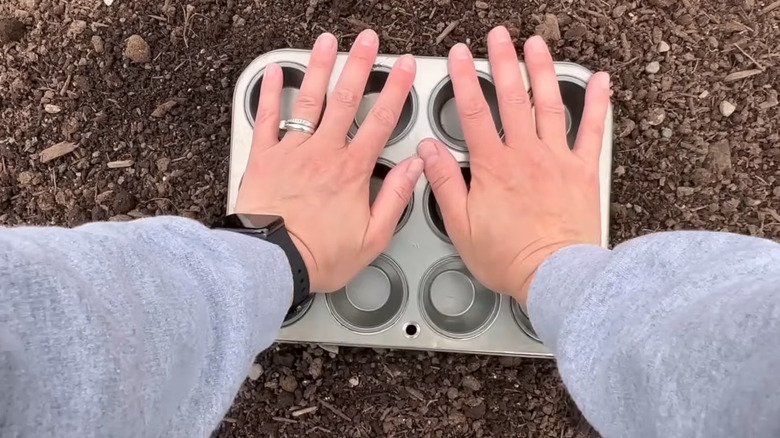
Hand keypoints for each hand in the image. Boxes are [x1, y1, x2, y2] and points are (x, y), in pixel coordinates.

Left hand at [235, 30, 422, 292]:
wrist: (272, 262)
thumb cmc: (318, 255)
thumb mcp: (373, 237)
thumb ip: (396, 197)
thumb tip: (415, 167)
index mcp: (352, 171)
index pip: (380, 121)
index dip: (396, 91)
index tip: (404, 68)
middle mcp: (323, 153)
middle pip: (346, 100)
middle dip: (360, 65)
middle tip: (368, 41)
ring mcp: (292, 151)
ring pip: (309, 100)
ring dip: (319, 68)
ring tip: (327, 42)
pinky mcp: (264, 158)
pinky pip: (268, 119)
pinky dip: (270, 94)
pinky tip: (272, 73)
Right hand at [417, 26, 609, 303]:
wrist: (555, 276)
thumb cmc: (509, 258)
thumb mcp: (460, 225)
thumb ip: (443, 182)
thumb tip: (428, 150)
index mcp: (493, 166)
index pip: (474, 111)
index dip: (464, 79)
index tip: (460, 56)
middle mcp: (525, 155)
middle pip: (511, 98)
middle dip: (503, 62)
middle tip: (499, 37)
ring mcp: (556, 160)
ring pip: (548, 104)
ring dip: (541, 71)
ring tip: (536, 45)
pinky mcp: (582, 172)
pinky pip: (592, 131)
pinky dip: (597, 104)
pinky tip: (600, 82)